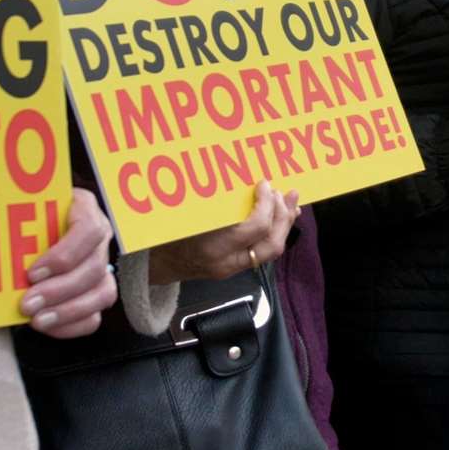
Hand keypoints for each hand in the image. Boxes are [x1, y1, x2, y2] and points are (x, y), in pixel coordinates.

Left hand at [21, 188, 116, 337]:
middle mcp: (98, 237)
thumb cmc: (23, 213)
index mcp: (83, 208)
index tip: (33, 272)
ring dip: (68, 311)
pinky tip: (47, 325)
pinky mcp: (97, 292)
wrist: (26, 224)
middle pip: (94, 267)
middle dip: (59, 290)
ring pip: (102, 294)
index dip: (64, 255)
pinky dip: (71, 325)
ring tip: (37, 319)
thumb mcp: (20, 207)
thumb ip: (13, 217)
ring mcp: (102, 265)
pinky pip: (95, 315)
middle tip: (28, 304)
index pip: (89, 230)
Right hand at [147, 180, 298, 284]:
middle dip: (283, 215)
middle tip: (281, 192)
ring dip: (285, 223)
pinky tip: (281, 217)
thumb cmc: (167, 232)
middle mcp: (226, 261)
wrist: (157, 263)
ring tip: (291, 202)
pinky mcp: (235, 269)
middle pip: (271, 243)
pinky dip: (276, 232)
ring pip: (272, 250)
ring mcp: (232, 268)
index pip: (255, 228)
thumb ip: (216, 201)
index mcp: (212, 246)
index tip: (264, 183)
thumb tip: (243, 180)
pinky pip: (264, 252)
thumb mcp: (187, 212)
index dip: (266, 203)